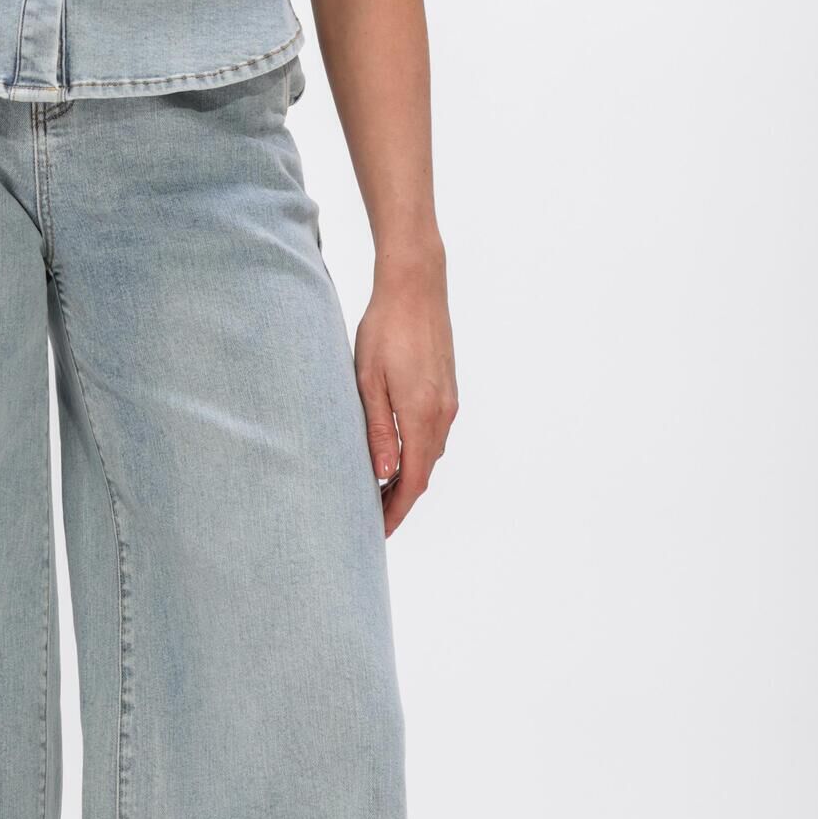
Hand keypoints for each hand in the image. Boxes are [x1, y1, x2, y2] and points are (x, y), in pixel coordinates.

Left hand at [353, 256, 458, 538]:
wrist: (416, 286)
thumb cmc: (385, 329)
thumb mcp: (368, 381)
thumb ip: (377, 430)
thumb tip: (383, 475)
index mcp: (422, 415)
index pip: (413, 481)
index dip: (397, 511)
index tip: (378, 532)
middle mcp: (442, 414)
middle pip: (425, 472)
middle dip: (400, 499)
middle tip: (371, 517)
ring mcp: (449, 401)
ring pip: (431, 453)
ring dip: (409, 475)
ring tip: (378, 489)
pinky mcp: (447, 389)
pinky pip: (434, 434)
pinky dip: (417, 453)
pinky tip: (396, 452)